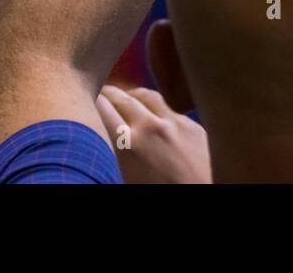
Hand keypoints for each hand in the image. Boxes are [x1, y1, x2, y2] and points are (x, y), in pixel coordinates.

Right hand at [96, 84, 211, 183]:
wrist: (206, 199)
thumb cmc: (162, 194)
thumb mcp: (127, 180)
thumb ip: (116, 154)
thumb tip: (106, 140)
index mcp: (129, 146)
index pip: (101, 107)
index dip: (91, 102)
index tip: (85, 101)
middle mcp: (151, 127)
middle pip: (122, 97)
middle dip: (108, 94)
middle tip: (100, 94)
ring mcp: (176, 123)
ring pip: (147, 96)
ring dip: (133, 97)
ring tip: (125, 99)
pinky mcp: (195, 127)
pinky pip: (170, 110)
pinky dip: (158, 111)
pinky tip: (155, 119)